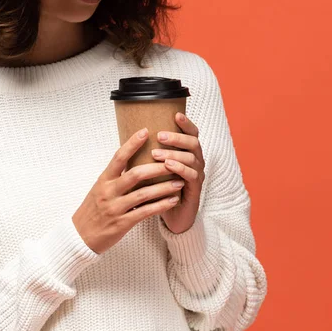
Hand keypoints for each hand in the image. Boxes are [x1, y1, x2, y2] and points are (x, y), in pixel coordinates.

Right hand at [72, 128, 181, 253]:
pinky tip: (173, 200)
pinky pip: (145, 212)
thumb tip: (133, 158)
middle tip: (174, 161)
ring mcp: (115, 208)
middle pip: (135, 174)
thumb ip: (115, 176)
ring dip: (164, 187)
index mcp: (103, 180)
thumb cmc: (93, 210)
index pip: (118, 157)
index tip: (146, 131)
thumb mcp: (100, 189)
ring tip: (180, 181)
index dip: (132, 144)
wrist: (80, 236)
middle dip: (157, 167)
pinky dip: (161, 205)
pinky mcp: (122, 224)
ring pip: (143, 194)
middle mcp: (108, 192)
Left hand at [153, 112, 204, 233]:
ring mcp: (198, 175)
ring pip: (191, 158)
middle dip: (176, 137)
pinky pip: (192, 176)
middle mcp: (196, 161)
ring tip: (156, 153)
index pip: (191, 133)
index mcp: (187, 153)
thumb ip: (151, 153)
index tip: (175, 114)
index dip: (186, 123)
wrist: (172, 216)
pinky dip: (180, 169)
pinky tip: (168, 166)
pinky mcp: (195, 190)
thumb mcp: (155, 168)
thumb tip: (133, 135)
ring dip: (173, 153)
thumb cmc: (162, 189)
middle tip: (160, 135)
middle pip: (193, 142)